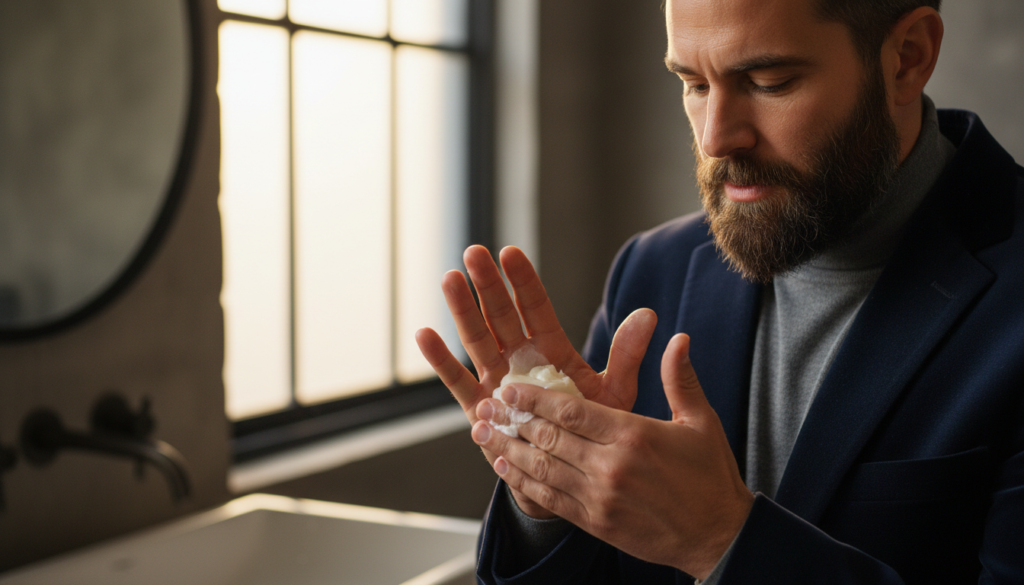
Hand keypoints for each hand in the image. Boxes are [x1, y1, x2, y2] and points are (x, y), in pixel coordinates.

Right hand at [416, 245, 657, 517]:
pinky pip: (457, 383)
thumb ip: (626, 356)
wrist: (569, 474)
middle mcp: (520, 360)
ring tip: (449, 279)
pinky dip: (441, 361)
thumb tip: (649, 315)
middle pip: (501, 316)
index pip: (536, 309)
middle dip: (488, 285)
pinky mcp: (480, 409)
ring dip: (463, 311)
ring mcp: (496, 381)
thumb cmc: (590, 430)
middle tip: (474, 252)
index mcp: (551, 351)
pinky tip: (424, 335)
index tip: (510, 253)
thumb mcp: (613, 393)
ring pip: (476, 340)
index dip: (523, 282)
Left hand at [471, 333, 753, 579]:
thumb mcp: (701, 422)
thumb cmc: (711, 477)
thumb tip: (678, 337)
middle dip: (513, 420)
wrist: (719, 538)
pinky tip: (505, 467)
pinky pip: (550, 498)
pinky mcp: (596, 522)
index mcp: (633, 435)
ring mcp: (600, 497)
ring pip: (542, 468)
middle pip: (549, 437)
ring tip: (482, 432)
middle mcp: (611, 466)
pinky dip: (523, 482)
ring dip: (508, 448)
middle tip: (486, 406)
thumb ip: (680, 378)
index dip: (535, 399)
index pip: (572, 411)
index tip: (510, 388)